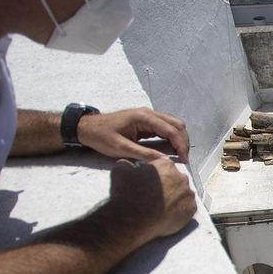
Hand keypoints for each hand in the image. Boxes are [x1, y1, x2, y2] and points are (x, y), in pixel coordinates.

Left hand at [76, 107, 190, 163]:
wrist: (87, 128)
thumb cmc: (102, 137)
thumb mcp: (122, 148)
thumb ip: (144, 154)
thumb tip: (165, 160)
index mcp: (144, 117)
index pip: (171, 130)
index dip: (181, 145)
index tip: (185, 160)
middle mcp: (149, 113)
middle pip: (177, 124)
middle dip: (184, 141)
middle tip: (185, 159)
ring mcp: (148, 116)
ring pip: (173, 124)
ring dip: (180, 138)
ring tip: (180, 155)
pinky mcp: (146, 121)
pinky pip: (166, 127)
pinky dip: (172, 137)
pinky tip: (172, 149)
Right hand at [102, 158, 196, 246]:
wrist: (133, 220)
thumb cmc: (127, 194)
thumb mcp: (121, 170)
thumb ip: (129, 164)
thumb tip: (130, 165)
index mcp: (166, 165)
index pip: (163, 166)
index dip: (155, 174)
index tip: (148, 182)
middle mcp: (181, 177)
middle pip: (175, 179)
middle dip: (167, 185)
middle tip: (155, 196)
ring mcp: (188, 194)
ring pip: (183, 194)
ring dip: (174, 198)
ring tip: (161, 207)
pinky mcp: (191, 210)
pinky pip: (187, 208)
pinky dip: (179, 210)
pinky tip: (168, 214)